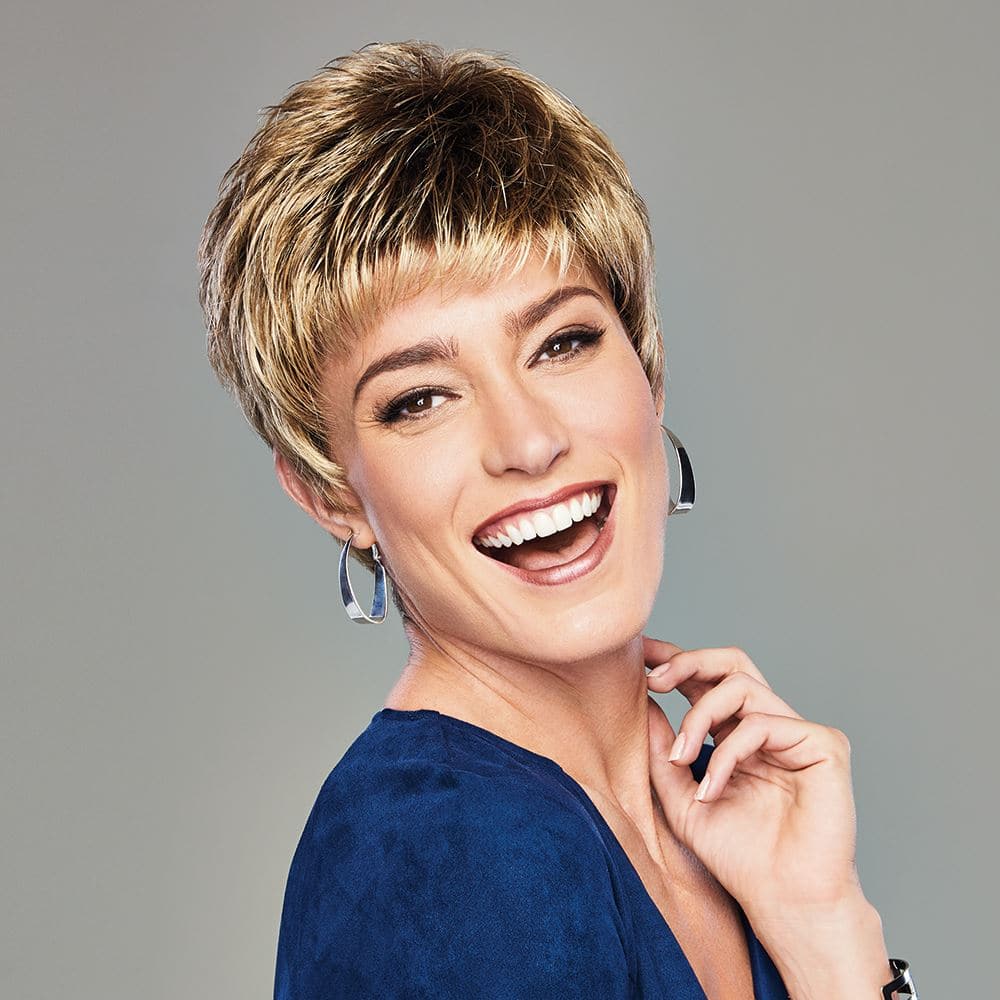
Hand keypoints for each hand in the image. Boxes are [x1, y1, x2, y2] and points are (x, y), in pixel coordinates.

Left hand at [643, 635, 864, 919]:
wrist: (782, 901)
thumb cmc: (739, 857)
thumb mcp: (681, 800)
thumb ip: (663, 752)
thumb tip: (643, 702)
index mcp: (737, 734)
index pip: (708, 681)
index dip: (675, 661)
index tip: (639, 655)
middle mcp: (769, 726)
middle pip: (732, 663)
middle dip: (687, 661)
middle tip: (652, 679)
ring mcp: (798, 733)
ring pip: (741, 686)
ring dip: (699, 717)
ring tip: (681, 758)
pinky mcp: (824, 745)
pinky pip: (763, 723)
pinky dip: (729, 751)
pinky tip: (712, 788)